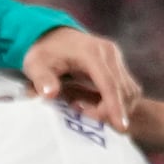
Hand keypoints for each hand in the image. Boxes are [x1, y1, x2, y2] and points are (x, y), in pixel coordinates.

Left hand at [20, 18, 136, 122]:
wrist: (52, 36)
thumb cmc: (44, 53)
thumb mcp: (35, 65)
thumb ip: (42, 79)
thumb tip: (49, 94)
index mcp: (91, 53)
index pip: (109, 84)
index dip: (115, 106)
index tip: (122, 127)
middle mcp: (109, 53)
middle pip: (121, 90)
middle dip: (109, 111)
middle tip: (82, 114)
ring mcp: (116, 58)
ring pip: (128, 91)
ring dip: (113, 107)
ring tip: (85, 108)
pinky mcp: (118, 64)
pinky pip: (126, 89)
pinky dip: (117, 102)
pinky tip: (95, 104)